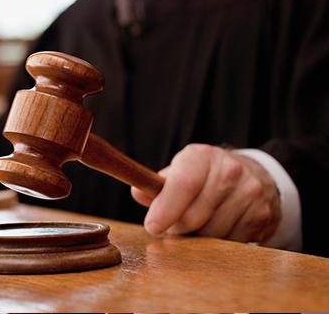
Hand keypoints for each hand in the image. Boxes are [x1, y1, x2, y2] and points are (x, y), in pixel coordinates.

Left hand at [131, 144, 280, 242]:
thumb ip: (157, 185)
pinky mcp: (261, 215)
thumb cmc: (204, 177)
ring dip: (197, 238)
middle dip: (177, 228)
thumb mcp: (180, 171)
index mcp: (201, 156)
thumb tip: (138, 192)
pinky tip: (217, 228)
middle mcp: (228, 170)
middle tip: (174, 226)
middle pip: (194, 216)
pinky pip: (230, 242)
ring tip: (197, 225)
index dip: (165, 209)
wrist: (253, 175)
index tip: (152, 226)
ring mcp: (249, 192)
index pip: (183, 184)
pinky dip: (218, 243)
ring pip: (211, 234)